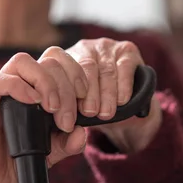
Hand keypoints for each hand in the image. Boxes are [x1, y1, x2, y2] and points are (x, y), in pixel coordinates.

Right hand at [0, 53, 89, 182]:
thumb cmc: (21, 160)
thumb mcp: (54, 150)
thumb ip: (70, 141)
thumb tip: (83, 131)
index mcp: (38, 87)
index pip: (59, 61)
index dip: (77, 74)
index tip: (86, 102)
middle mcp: (19, 84)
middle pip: (46, 60)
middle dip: (66, 86)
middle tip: (69, 117)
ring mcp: (0, 92)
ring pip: (22, 61)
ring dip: (45, 82)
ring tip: (54, 109)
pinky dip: (19, 87)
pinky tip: (34, 103)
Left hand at [63, 38, 162, 152]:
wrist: (122, 106)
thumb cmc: (91, 110)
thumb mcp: (75, 115)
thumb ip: (68, 126)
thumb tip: (73, 135)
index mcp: (61, 60)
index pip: (57, 67)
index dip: (61, 90)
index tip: (65, 113)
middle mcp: (81, 48)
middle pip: (83, 67)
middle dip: (88, 93)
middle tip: (89, 113)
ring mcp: (104, 47)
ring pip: (105, 69)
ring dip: (106, 93)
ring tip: (106, 112)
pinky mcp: (126, 50)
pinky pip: (124, 67)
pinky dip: (123, 85)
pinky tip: (122, 100)